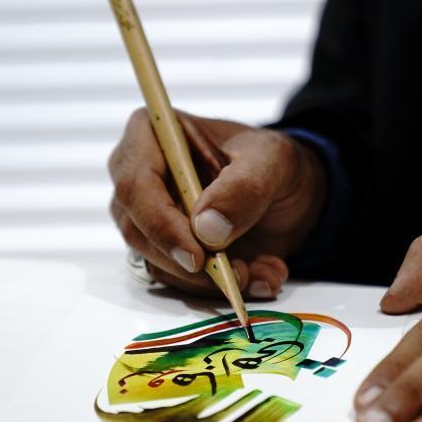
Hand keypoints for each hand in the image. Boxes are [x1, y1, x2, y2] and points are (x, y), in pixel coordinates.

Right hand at [108, 108, 325, 298]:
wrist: (286, 191)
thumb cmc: (270, 161)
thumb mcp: (271, 161)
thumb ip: (243, 189)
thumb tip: (206, 230)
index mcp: (151, 134)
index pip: (135, 185)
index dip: (161, 225)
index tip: (197, 255)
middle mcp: (137, 176)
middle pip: (138, 230)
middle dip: (189, 262)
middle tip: (239, 272)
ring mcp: (146, 216)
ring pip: (156, 262)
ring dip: (210, 280)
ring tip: (260, 271)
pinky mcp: (163, 249)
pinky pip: (178, 279)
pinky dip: (218, 287)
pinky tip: (259, 275)